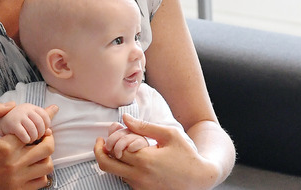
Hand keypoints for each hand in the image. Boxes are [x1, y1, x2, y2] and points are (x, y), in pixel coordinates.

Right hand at [0, 102, 55, 189]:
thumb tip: (12, 104)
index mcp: (5, 147)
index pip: (34, 131)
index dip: (40, 124)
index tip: (43, 121)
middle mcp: (14, 164)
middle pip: (46, 148)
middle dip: (48, 138)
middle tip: (44, 135)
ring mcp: (18, 180)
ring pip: (47, 166)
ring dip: (46, 156)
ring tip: (39, 150)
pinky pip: (42, 181)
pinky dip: (41, 172)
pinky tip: (33, 166)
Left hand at [94, 114, 217, 189]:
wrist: (201, 179)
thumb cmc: (186, 154)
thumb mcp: (169, 135)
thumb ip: (144, 126)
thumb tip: (124, 118)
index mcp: (145, 160)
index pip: (114, 148)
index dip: (110, 138)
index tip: (112, 131)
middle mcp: (139, 176)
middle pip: (106, 165)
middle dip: (99, 152)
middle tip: (101, 143)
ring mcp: (140, 187)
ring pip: (115, 173)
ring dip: (113, 160)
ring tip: (123, 149)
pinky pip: (126, 180)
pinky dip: (124, 169)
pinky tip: (133, 160)